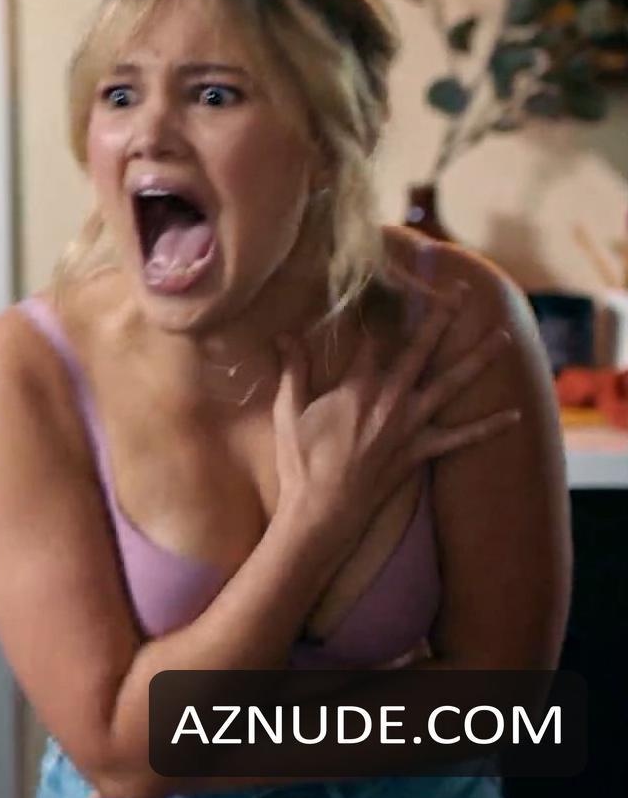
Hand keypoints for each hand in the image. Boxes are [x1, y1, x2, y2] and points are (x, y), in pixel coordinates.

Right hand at [271, 291, 517, 548]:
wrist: (324, 509)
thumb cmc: (301, 460)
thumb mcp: (287, 411)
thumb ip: (293, 370)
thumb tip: (284, 335)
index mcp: (357, 388)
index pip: (372, 340)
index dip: (378, 313)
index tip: (385, 288)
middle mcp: (391, 400)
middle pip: (421, 350)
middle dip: (440, 318)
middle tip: (460, 291)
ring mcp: (410, 426)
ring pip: (451, 385)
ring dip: (478, 359)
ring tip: (502, 336)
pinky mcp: (421, 451)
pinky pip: (461, 437)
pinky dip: (487, 427)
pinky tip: (513, 415)